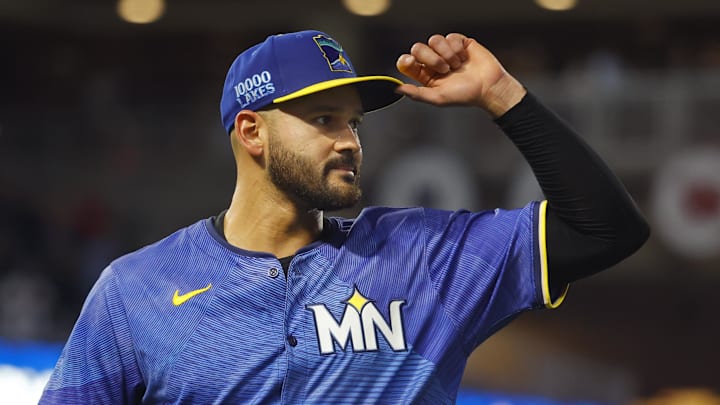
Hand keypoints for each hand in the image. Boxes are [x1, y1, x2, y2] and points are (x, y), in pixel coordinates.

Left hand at [395, 33, 526, 117]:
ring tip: (456, 66)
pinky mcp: (459, 42)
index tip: (411, 62)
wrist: (488, 87)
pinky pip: (450, 37)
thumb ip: (417, 94)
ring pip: (434, 40)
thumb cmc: (464, 96)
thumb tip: (398, 89)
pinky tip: (464, 58)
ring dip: (445, 54)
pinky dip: (456, 48)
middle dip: (430, 58)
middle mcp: (433, 61)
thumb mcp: (437, 98)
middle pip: (418, 48)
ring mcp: (446, 51)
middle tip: (444, 69)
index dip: (406, 60)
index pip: (407, 62)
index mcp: (425, 75)